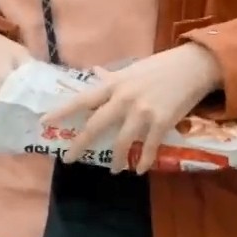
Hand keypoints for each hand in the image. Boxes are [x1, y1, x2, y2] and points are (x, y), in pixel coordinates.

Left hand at [37, 43, 223, 173]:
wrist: (192, 66)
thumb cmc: (160, 66)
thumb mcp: (131, 69)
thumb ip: (111, 76)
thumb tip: (94, 72)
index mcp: (114, 84)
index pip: (82, 99)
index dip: (61, 111)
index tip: (44, 122)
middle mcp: (124, 99)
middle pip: (96, 125)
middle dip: (80, 145)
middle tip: (68, 160)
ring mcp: (143, 111)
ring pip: (122, 142)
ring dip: (116, 159)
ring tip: (114, 170)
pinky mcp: (162, 122)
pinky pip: (148, 147)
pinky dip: (143, 160)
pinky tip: (138, 169)